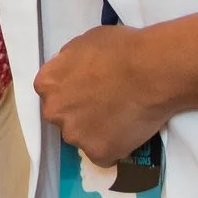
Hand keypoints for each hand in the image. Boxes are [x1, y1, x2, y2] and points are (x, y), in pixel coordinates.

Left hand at [36, 25, 172, 166]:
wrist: (150, 72)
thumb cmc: (120, 49)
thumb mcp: (83, 43)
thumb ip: (69, 63)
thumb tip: (72, 72)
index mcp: (47, 84)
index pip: (52, 93)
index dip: (72, 92)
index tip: (89, 91)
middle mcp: (54, 112)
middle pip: (64, 117)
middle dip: (81, 113)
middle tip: (107, 105)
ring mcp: (75, 135)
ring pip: (83, 137)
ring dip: (97, 131)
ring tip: (122, 117)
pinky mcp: (98, 153)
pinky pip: (104, 154)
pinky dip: (115, 146)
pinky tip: (129, 131)